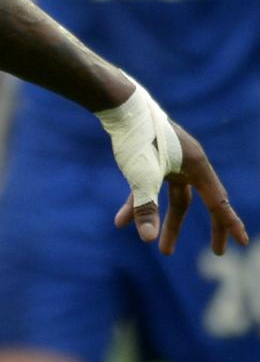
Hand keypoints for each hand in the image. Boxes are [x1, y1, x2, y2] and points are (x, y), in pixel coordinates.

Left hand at [111, 120, 248, 254]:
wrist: (122, 108)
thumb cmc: (138, 141)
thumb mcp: (141, 177)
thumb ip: (145, 209)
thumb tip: (148, 240)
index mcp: (196, 167)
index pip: (218, 202)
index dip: (229, 224)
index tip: (242, 243)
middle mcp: (189, 164)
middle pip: (199, 203)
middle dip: (204, 229)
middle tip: (217, 253)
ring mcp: (171, 162)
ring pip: (172, 199)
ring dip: (164, 222)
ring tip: (163, 251)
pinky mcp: (152, 160)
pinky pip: (148, 188)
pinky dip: (136, 204)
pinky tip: (120, 223)